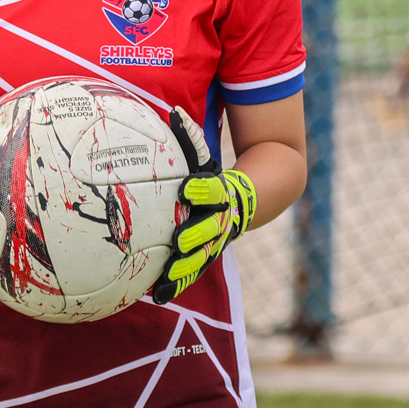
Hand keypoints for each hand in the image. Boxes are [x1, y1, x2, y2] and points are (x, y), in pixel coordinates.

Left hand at [150, 108, 256, 304]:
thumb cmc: (214, 174)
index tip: (186, 188)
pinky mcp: (207, 257)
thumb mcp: (207, 157)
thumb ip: (192, 138)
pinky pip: (192, 272)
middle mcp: (221, 220)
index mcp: (222, 193)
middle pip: (210, 229)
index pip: (214, 190)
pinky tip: (156, 295)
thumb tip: (174, 112)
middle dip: (195, 236)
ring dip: (185, 267)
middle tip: (178, 241)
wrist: (252, 200)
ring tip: (167, 276)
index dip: (202, 189)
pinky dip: (177, 284)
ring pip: (202, 256)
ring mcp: (217, 242)